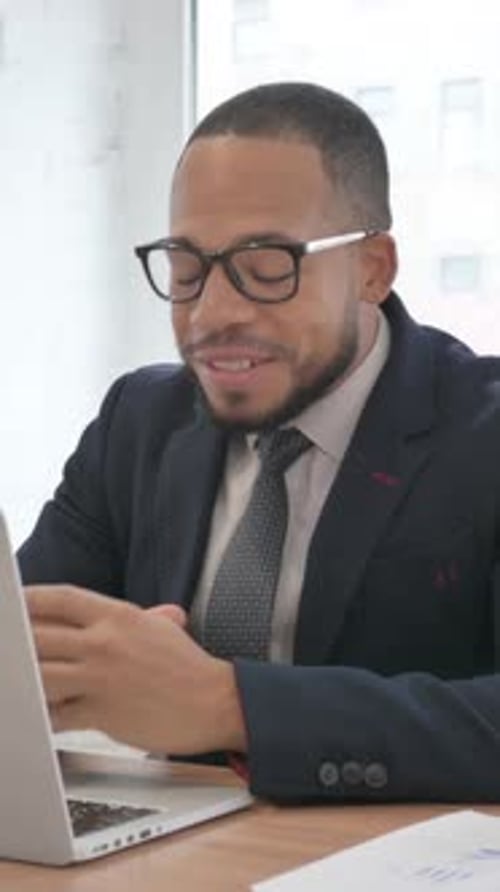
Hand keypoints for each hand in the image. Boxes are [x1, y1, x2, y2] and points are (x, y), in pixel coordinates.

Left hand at [25, 585, 247, 755]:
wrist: (216, 703)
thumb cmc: (190, 669)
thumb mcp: (163, 630)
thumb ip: (144, 618)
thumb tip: (150, 611)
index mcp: (119, 616)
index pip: (61, 598)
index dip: (30, 598)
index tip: (12, 602)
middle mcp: (105, 642)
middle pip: (38, 634)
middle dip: (15, 641)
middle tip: (9, 646)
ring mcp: (101, 678)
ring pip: (39, 674)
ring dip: (23, 680)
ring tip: (17, 682)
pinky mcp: (101, 712)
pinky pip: (55, 714)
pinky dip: (43, 715)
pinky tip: (41, 715)